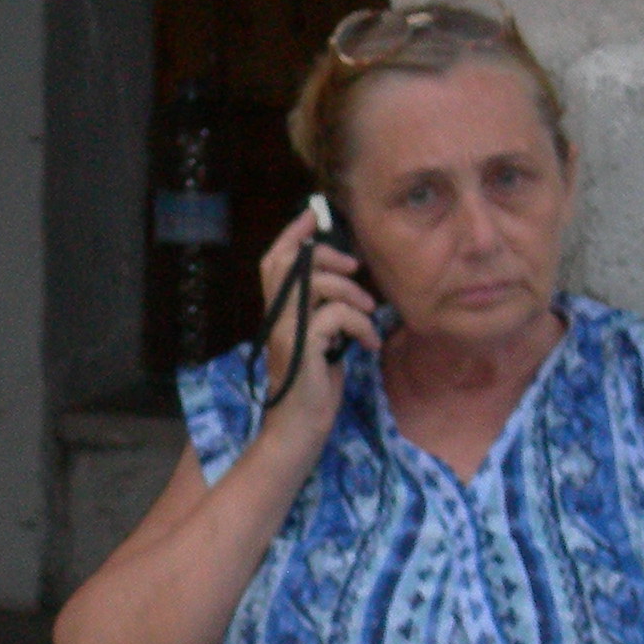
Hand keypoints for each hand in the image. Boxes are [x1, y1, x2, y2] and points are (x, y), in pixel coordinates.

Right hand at [252, 204, 380, 433]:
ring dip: (353, 294)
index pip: (274, 262)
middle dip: (327, 256)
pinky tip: (368, 343)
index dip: (291, 234)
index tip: (312, 215)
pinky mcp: (301, 346)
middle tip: (354, 268)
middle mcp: (276, 316)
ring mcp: (285, 330)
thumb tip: (346, 284)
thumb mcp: (321, 341)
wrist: (299, 428)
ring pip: (317, 283)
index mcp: (278, 312)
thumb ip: (323, 312)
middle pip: (290, 262)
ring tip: (368, 313)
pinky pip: (335, 316)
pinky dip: (361, 325)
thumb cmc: (313, 387)